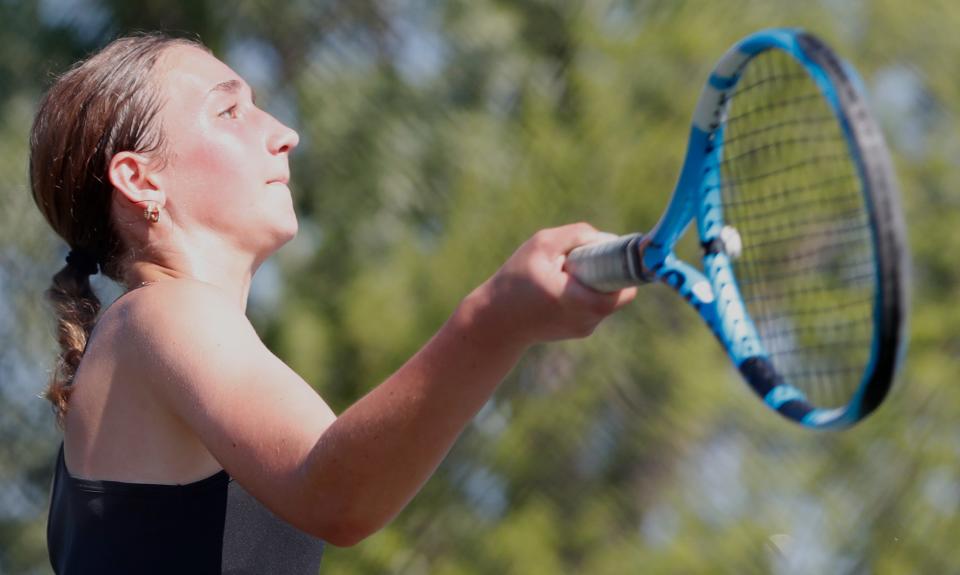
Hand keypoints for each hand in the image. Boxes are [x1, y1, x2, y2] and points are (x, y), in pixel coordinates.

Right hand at [464, 223, 636, 348]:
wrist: (495, 322)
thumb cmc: (514, 281)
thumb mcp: (541, 245)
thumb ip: (578, 235)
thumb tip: (608, 239)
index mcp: (578, 300)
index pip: (624, 288)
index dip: (623, 267)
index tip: (612, 253)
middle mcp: (587, 320)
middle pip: (617, 290)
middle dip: (604, 270)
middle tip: (578, 261)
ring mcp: (584, 329)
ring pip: (606, 297)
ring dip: (593, 281)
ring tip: (562, 275)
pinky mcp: (579, 331)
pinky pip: (594, 305)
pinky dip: (584, 292)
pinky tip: (559, 288)